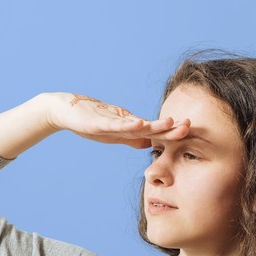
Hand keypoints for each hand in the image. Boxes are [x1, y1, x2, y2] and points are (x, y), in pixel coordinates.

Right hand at [42, 92, 190, 148]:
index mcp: (130, 127)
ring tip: (170, 122)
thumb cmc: (90, 121)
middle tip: (189, 125)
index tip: (190, 132)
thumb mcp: (114, 135)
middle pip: (151, 127)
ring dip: (154, 124)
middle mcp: (124, 122)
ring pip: (137, 124)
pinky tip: (139, 124)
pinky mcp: (98, 122)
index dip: (172, 133)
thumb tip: (149, 144)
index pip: (155, 132)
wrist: (64, 110)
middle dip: (170, 127)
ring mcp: (111, 121)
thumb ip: (131, 139)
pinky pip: (115, 125)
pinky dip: (128, 125)